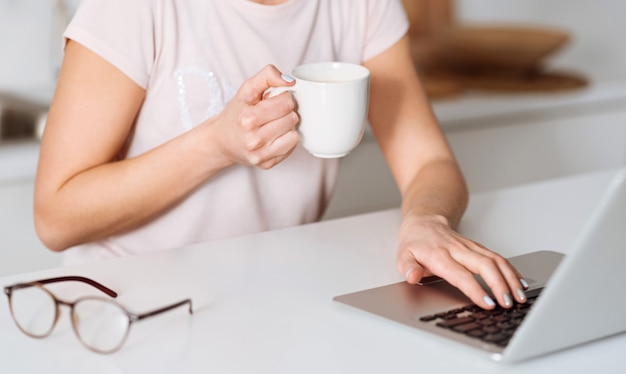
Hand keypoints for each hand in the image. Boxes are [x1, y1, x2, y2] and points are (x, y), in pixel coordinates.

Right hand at [210, 64, 299, 168]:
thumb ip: (267, 76)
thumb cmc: (236, 113)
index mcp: (248, 118)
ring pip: (294, 135)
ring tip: (273, 125)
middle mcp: (254, 139)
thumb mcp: (247, 89)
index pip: (286, 103)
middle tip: (272, 114)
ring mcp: (260, 154)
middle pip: (292, 118)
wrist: (221, 141)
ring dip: (287, 127)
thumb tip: (290, 81)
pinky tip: (273, 137)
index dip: (283, 98)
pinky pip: (291, 148)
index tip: (273, 101)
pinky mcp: (266, 164)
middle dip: (285, 112)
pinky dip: (285, 140)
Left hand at [396, 214, 528, 308]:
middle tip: (509, 303)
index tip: (488, 303)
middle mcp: (458, 250)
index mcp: (440, 256)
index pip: (461, 275)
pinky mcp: (479, 247)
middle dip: (500, 285)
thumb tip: (412, 276)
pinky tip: (520, 283)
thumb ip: (407, 267)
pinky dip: (511, 270)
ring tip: (520, 296)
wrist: (424, 222)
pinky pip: (498, 258)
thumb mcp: (403, 255)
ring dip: (510, 278)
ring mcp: (471, 247)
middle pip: (485, 265)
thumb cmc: (415, 243)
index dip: (476, 289)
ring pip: (496, 260)